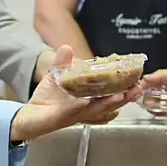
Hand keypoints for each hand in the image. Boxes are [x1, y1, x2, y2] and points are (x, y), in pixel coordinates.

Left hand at [10, 45, 141, 141]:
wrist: (28, 116)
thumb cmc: (47, 99)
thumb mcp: (57, 76)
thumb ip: (63, 62)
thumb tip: (67, 47)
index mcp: (88, 101)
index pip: (110, 96)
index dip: (124, 90)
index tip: (138, 82)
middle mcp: (84, 110)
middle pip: (109, 105)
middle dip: (124, 98)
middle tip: (138, 89)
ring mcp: (73, 116)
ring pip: (94, 110)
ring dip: (108, 103)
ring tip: (121, 95)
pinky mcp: (58, 118)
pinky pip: (71, 112)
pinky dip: (79, 107)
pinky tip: (86, 102)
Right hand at [142, 66, 166, 113]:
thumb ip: (160, 76)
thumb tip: (144, 78)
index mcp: (163, 78)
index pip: (146, 84)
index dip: (140, 90)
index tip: (138, 95)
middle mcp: (165, 90)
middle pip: (150, 100)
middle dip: (154, 104)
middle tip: (160, 104)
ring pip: (160, 109)